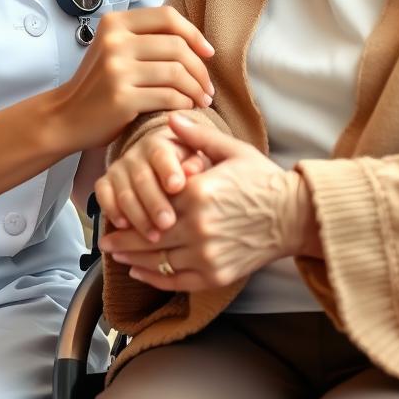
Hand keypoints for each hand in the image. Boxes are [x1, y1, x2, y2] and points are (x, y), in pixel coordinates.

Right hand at [53, 7, 214, 151]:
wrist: (66, 117)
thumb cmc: (98, 84)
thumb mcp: (114, 49)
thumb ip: (145, 38)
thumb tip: (195, 39)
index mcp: (115, 22)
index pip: (167, 17)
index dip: (194, 34)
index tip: (208, 53)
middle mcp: (114, 41)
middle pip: (177, 46)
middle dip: (200, 69)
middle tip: (208, 87)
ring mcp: (117, 69)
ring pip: (176, 72)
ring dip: (197, 89)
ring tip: (202, 99)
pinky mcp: (122, 98)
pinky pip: (168, 96)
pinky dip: (183, 103)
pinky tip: (185, 107)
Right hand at [94, 124, 211, 240]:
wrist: (161, 167)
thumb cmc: (185, 168)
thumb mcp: (196, 161)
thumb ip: (196, 162)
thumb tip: (194, 170)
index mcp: (159, 144)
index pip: (161, 155)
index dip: (168, 170)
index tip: (177, 186)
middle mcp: (135, 155)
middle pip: (142, 178)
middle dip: (154, 203)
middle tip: (168, 223)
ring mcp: (118, 169)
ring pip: (124, 193)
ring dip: (138, 216)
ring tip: (154, 237)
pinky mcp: (104, 183)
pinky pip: (103, 197)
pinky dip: (112, 211)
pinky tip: (125, 227)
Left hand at [99, 112, 319, 291]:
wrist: (294, 216)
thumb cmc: (262, 180)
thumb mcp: (231, 149)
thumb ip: (197, 136)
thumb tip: (170, 118)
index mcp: (199, 192)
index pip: (153, 201)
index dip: (131, 206)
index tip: (115, 207)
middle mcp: (199, 226)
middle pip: (148, 235)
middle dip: (122, 238)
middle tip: (104, 237)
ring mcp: (207, 254)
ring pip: (158, 260)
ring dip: (132, 258)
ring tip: (116, 254)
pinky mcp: (216, 275)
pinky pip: (176, 281)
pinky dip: (155, 278)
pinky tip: (140, 271)